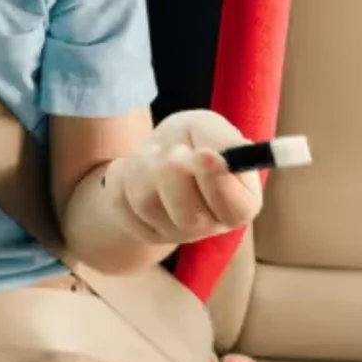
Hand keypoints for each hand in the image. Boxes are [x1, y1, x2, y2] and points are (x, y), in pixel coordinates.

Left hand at [106, 109, 262, 244]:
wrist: (155, 152)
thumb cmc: (191, 139)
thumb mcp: (209, 127)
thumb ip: (223, 139)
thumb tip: (225, 156)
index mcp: (240, 203)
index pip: (238, 210)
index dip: (219, 183)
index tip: (204, 154)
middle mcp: (210, 226)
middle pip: (188, 217)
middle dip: (174, 171)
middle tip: (175, 151)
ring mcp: (174, 234)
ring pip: (147, 204)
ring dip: (145, 166)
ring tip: (154, 154)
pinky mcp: (141, 231)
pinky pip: (121, 202)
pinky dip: (124, 175)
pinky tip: (136, 171)